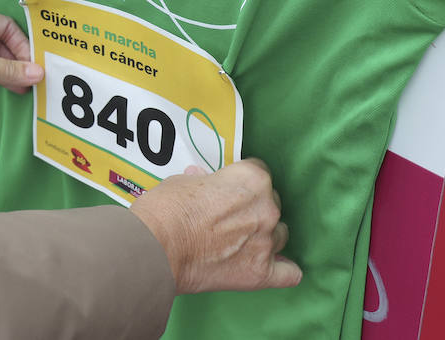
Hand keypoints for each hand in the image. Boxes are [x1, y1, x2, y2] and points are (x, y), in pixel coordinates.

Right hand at [130, 159, 301, 294]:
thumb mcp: (182, 182)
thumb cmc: (165, 211)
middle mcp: (266, 209)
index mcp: (251, 180)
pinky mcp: (261, 273)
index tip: (229, 188)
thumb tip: (203, 180)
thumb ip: (204, 182)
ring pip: (279, 234)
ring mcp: (266, 242)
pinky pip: (289, 273)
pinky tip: (266, 264)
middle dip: (252, 208)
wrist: (155, 248)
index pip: (259, 172)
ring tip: (239, 240)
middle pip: (272, 203)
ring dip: (263, 235)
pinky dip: (280, 268)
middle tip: (228, 216)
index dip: (241, 181)